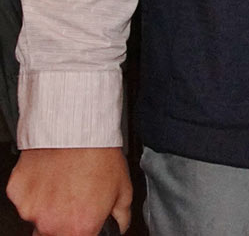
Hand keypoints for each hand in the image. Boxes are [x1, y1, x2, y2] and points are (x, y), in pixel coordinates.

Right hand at [7, 147, 132, 235]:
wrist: (76, 129)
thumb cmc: (100, 156)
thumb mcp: (124, 190)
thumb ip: (120, 218)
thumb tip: (117, 227)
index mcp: (78, 229)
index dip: (82, 229)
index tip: (85, 219)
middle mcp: (50, 224)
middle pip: (53, 232)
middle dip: (63, 219)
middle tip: (75, 197)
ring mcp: (29, 209)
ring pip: (37, 215)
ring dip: (48, 204)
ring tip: (64, 180)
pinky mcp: (16, 192)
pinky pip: (25, 197)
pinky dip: (35, 189)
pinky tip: (51, 174)